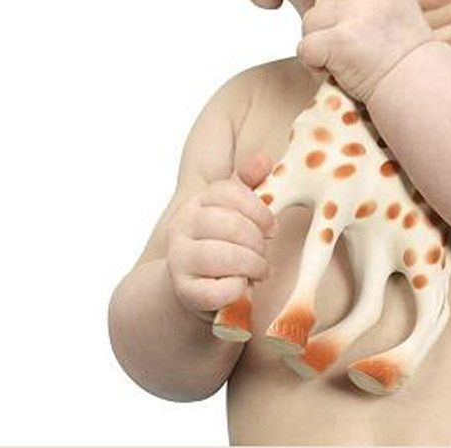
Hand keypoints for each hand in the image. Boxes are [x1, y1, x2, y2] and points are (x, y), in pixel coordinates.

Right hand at [166, 154, 276, 321]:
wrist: (196, 285)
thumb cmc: (225, 243)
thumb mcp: (237, 210)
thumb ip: (249, 183)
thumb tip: (263, 160)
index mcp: (198, 201)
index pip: (229, 192)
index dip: (258, 210)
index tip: (272, 227)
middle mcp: (182, 225)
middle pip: (229, 224)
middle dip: (256, 240)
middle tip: (265, 251)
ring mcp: (179, 258)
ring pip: (221, 256)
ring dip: (251, 264)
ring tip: (260, 270)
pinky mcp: (183, 290)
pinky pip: (215, 291)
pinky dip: (236, 289)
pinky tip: (243, 285)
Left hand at [296, 0, 434, 102]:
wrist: (420, 93)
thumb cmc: (405, 65)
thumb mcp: (396, 18)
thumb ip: (368, 4)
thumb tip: (325, 3)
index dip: (340, 16)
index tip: (358, 39)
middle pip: (322, 4)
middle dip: (327, 31)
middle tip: (350, 55)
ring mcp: (356, 15)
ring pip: (309, 22)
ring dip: (319, 46)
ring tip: (343, 64)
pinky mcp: (340, 40)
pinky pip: (305, 48)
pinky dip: (313, 66)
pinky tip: (335, 73)